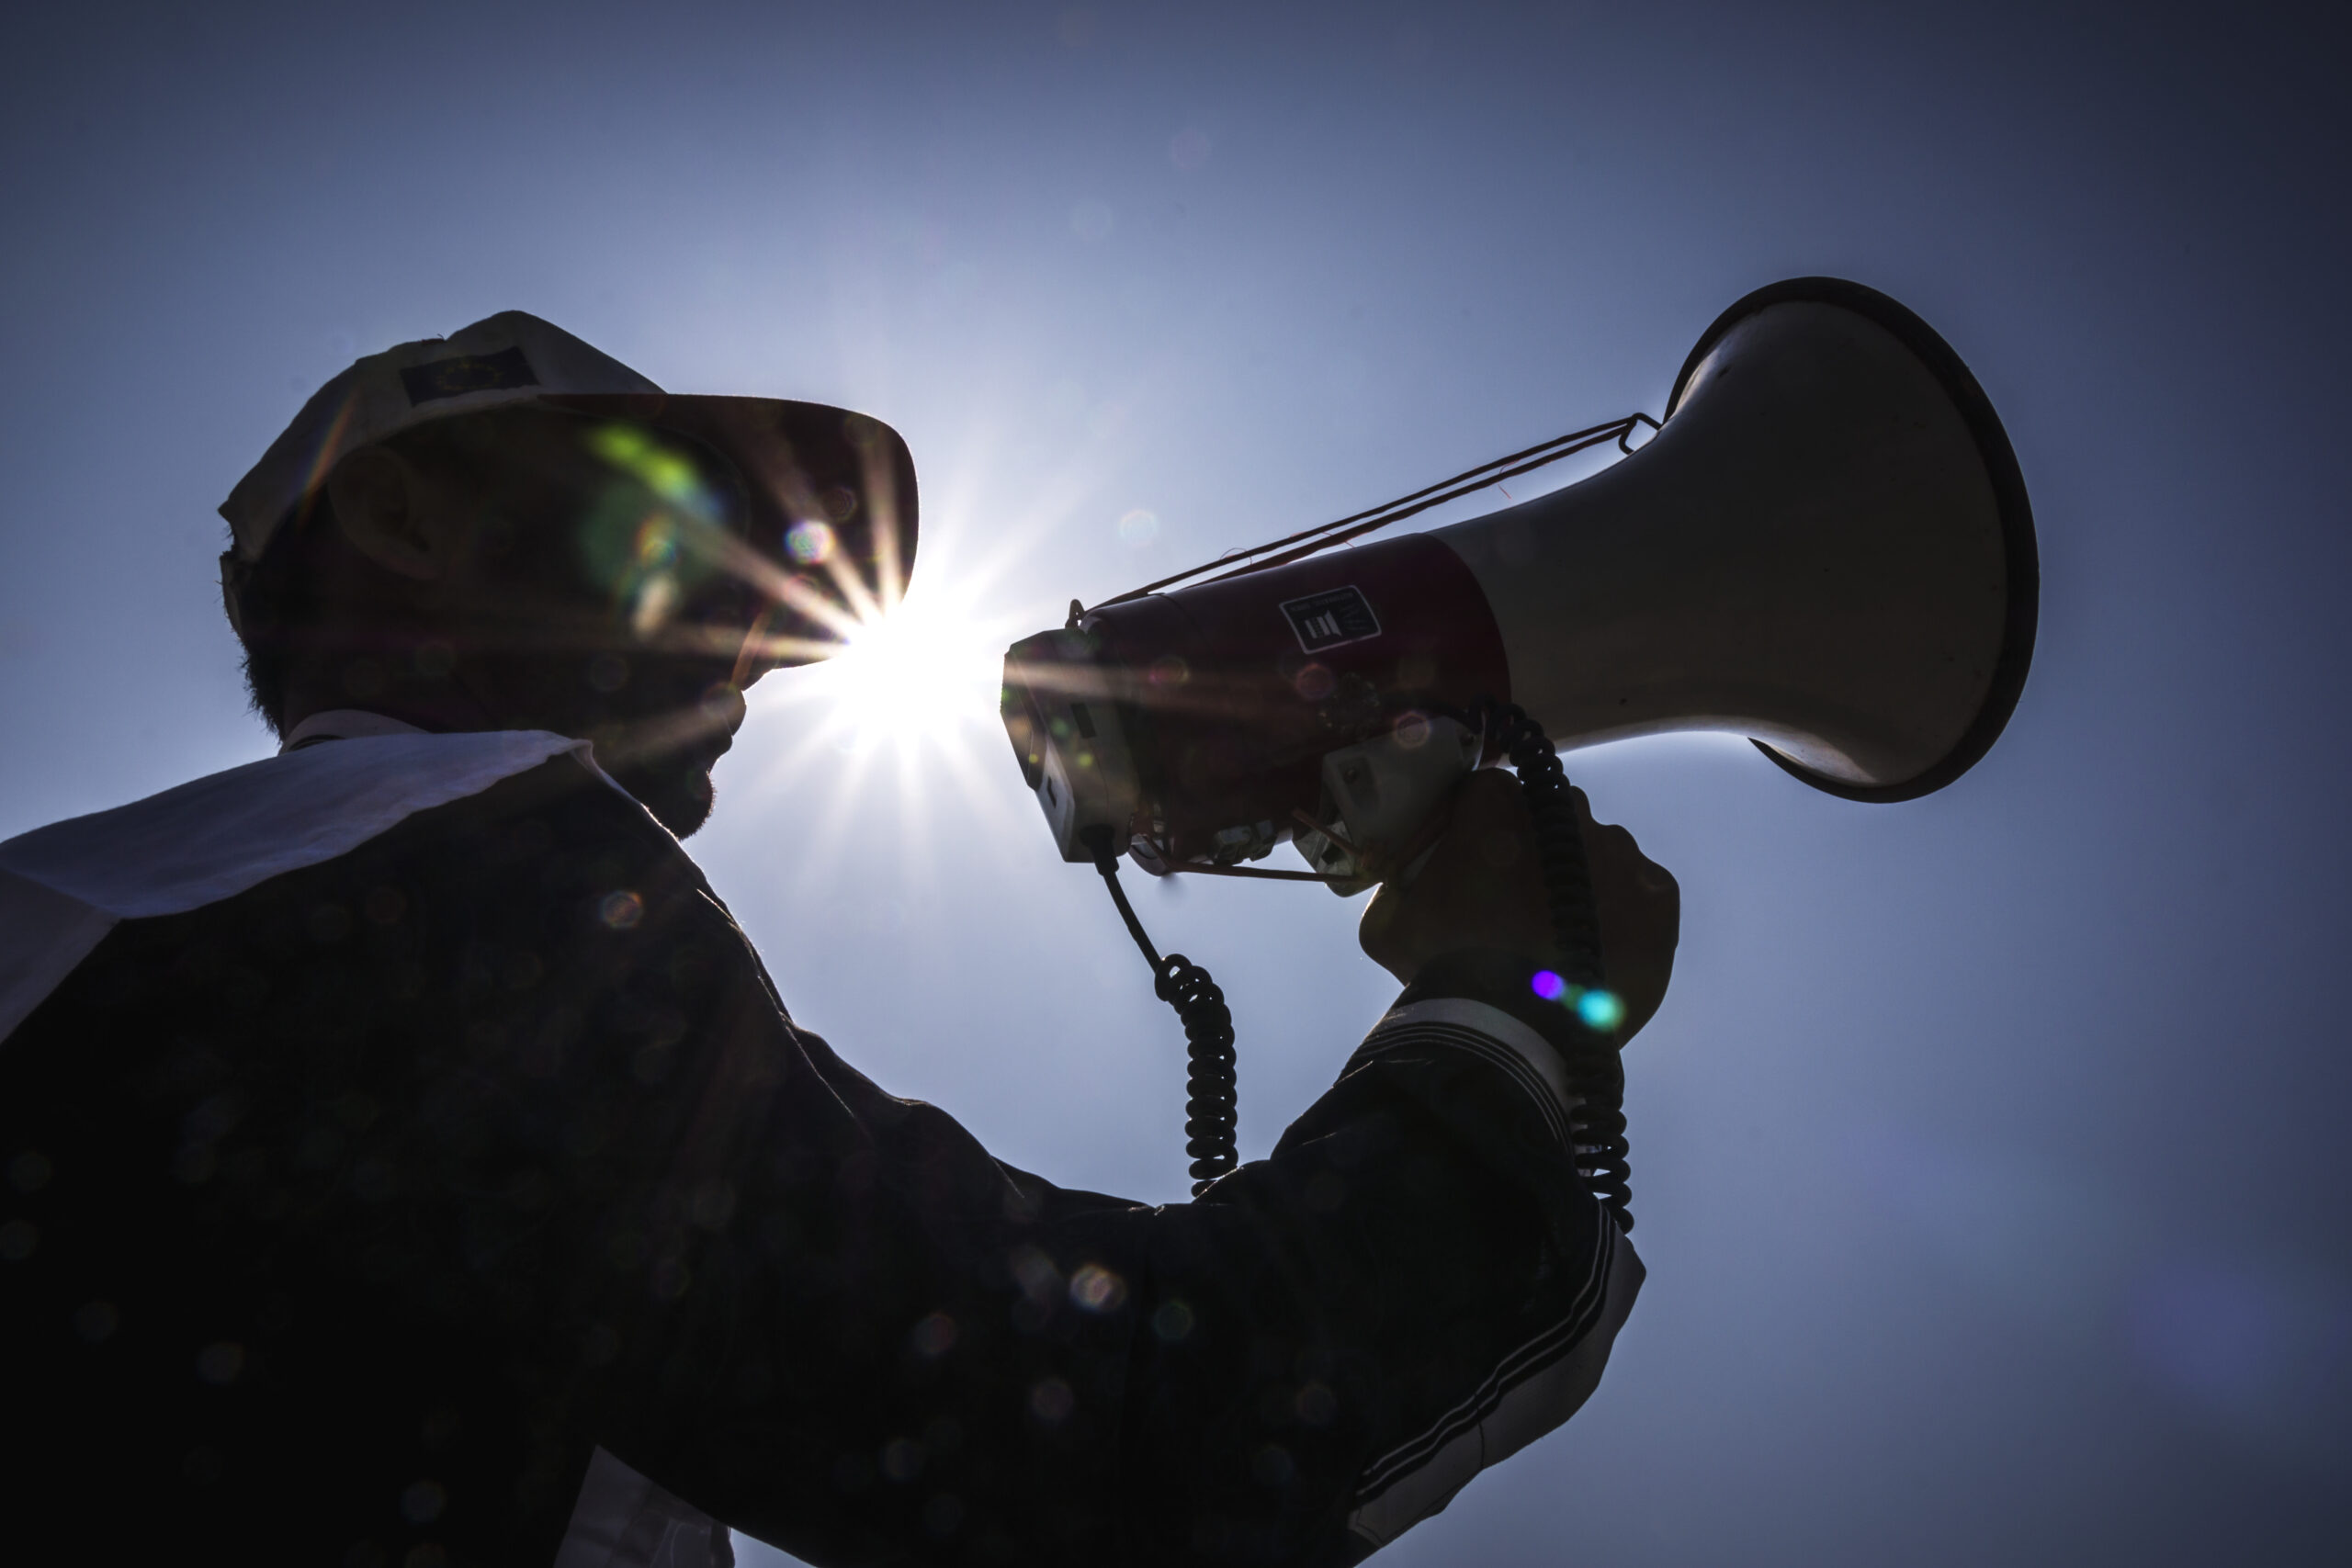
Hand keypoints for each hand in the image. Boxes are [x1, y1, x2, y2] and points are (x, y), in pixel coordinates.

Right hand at [1357, 770, 1679, 1040]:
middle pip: (1546, 819)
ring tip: (1559, 943)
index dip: (1474, 834)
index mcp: (1495, 801)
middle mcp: (1565, 809)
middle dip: (1531, 853)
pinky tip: (1596, 955)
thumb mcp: (1386, 924)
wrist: (1514, 1036)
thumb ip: (1399, 884)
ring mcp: (1618, 850)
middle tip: (1514, 911)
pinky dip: (1622, 919)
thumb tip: (1410, 878)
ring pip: (1597, 856)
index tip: (1470, 873)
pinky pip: (1640, 895)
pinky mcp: (1659, 894)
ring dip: (1580, 886)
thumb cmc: (1442, 971)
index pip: (1485, 797)